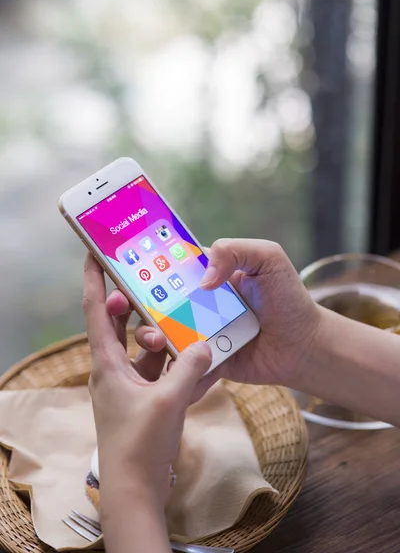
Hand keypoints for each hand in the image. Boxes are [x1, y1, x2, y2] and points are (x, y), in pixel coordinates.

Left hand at [83, 253, 212, 510]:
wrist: (135, 488)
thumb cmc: (141, 444)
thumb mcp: (169, 401)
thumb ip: (189, 367)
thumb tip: (205, 342)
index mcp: (106, 363)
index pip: (97, 311)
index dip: (95, 280)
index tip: (95, 253)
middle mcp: (113, 369)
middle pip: (118, 324)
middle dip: (132, 302)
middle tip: (150, 282)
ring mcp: (128, 384)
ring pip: (140, 346)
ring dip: (157, 331)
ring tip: (178, 313)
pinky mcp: (144, 398)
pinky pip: (157, 368)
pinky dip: (172, 359)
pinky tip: (194, 352)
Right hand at [118, 239, 321, 387]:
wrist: (305, 346)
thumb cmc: (289, 298)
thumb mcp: (267, 258)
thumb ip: (234, 251)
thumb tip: (202, 281)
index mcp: (207, 276)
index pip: (168, 268)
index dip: (143, 268)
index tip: (122, 270)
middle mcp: (197, 303)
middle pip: (156, 302)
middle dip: (136, 304)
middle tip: (126, 307)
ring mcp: (199, 333)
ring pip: (163, 334)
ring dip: (150, 337)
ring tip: (155, 339)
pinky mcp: (204, 361)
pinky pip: (183, 365)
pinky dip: (173, 370)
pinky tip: (166, 370)